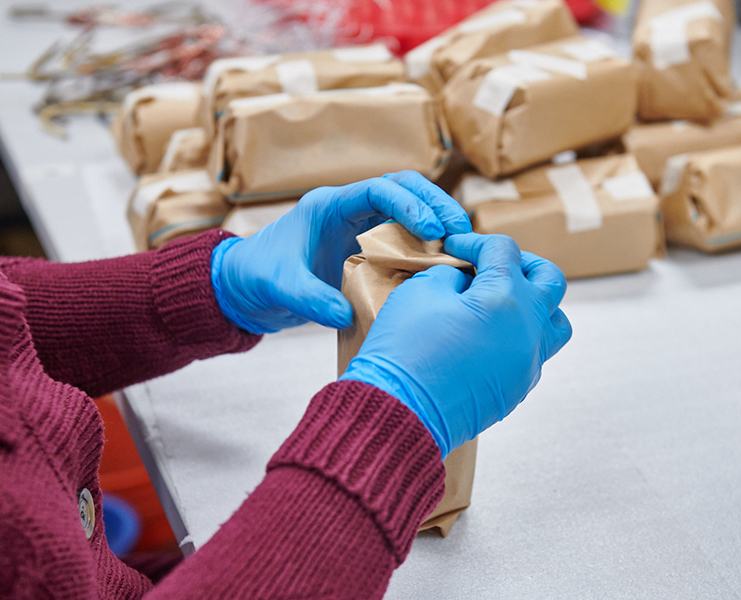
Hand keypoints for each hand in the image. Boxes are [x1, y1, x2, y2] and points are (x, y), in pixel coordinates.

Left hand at [211, 171, 471, 333]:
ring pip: (409, 212)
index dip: (410, 204)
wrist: (244, 289)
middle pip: (404, 190)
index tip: (432, 231)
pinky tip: (442, 268)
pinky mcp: (365, 249)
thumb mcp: (280, 288)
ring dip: (436, 224)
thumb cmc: (257, 278)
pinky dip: (425, 248)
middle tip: (462, 233)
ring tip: (462, 247)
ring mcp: (359, 228)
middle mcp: (349, 210)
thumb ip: (310, 299)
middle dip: (436, 205)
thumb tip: (345, 315)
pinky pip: (404, 240)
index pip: (379, 188)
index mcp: (330, 206)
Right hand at [341, 233, 571, 456]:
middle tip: (492, 265)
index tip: (453, 247)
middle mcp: (529, 329)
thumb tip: (463, 282)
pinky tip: (486, 337)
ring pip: (554, 322)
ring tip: (501, 303)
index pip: (503, 251)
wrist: (400, 412)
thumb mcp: (420, 292)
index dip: (475, 242)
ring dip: (534, 304)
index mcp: (506, 297)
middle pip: (549, 280)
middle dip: (523, 264)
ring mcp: (528, 362)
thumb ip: (449, 276)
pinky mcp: (518, 388)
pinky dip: (518, 337)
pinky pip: (533, 353)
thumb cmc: (405, 348)